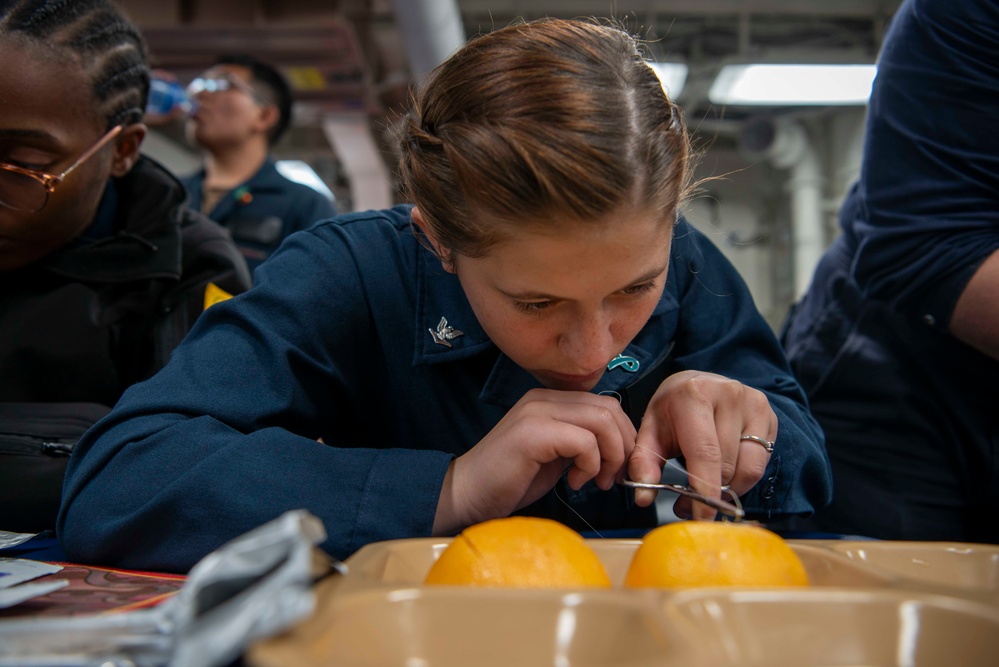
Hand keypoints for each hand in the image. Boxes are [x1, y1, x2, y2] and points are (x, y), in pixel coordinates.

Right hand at [433, 388, 635, 534]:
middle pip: (609, 408)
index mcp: (549, 401)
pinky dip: (590, 465)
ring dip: (609, 456)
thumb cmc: (509, 480)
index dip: (622, 435)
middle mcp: (543, 399)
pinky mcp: (533, 433)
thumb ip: (580, 442)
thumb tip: (618, 448)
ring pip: (601, 421)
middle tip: (612, 476)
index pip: (605, 404)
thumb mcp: (554, 455)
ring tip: (595, 480)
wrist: (467, 493)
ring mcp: (537, 412)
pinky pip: (584, 442)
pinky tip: (573, 482)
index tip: (618, 467)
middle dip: (622, 446)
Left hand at [629, 370, 776, 519]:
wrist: (697, 384)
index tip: (700, 517)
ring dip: (729, 488)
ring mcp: (754, 404)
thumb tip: (643, 498)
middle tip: (689, 504)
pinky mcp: (769, 415)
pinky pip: (762, 463)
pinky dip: (743, 477)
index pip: (705, 453)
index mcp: (694, 395)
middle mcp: (729, 394)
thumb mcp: (651, 432)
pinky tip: (726, 470)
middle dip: (710, 493)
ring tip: (708, 487)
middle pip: (728, 465)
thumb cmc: (673, 411)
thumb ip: (643, 464)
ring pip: (749, 468)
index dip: (704, 489)